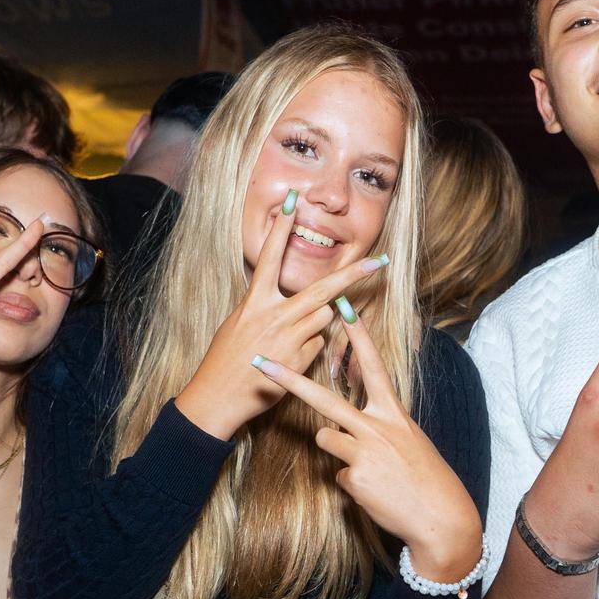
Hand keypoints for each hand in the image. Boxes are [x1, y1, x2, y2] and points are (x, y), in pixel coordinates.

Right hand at [174, 195, 387, 440]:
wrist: (217, 397)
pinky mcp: (299, 360)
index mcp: (253, 301)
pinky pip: (318, 345)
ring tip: (288, 337)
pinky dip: (309, 349)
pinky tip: (289, 358)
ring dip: (317, 321)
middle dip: (353, 273)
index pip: (270, 256)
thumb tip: (295, 301)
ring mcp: (288, 339)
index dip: (283, 227)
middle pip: (321, 289)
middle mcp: (273, 316)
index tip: (295, 201)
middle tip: (380, 260)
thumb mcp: (239, 323)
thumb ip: (266, 307)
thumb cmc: (226, 359)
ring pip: (323, 317)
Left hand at [255, 313, 480, 580]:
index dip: (359, 336)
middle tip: (260, 363)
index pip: (373, 367)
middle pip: (324, 400)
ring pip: (325, 438)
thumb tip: (348, 431)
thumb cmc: (425, 478)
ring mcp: (364, 452)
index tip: (342, 307)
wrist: (440, 516)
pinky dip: (353, 484)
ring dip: (338, 450)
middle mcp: (377, 427)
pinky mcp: (355, 478)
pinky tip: (375, 491)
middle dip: (289, 380)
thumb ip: (379, 427)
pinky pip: (338, 474)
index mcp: (393, 413)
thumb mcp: (409, 441)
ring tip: (370, 468)